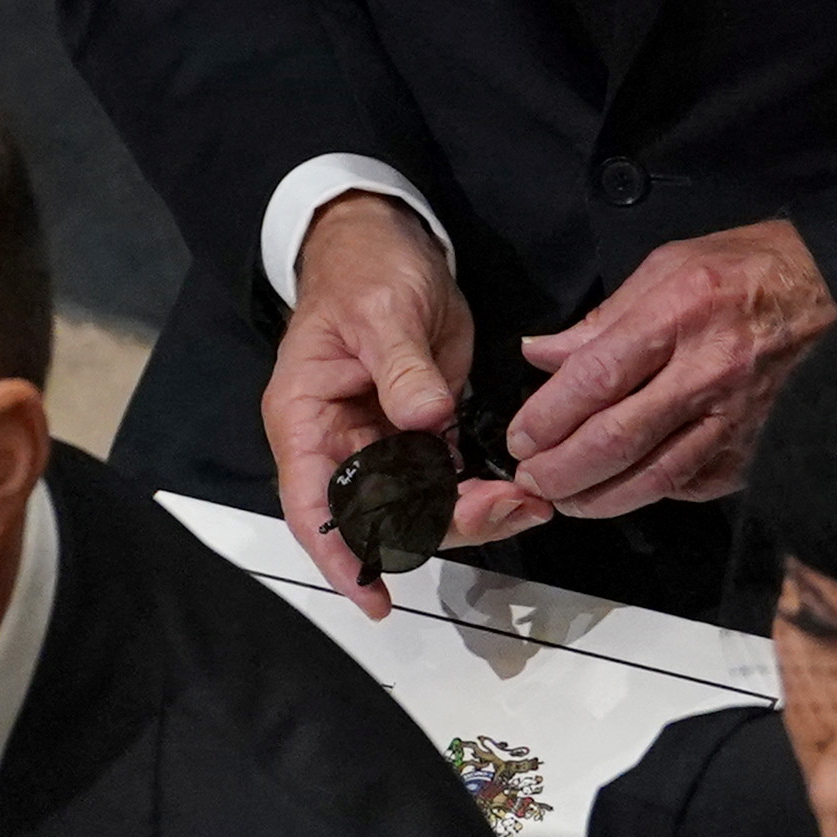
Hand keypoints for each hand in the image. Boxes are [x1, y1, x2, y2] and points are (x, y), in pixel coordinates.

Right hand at [268, 192, 531, 618]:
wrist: (390, 242)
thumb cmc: (364, 272)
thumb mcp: (381, 312)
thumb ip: (401, 368)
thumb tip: (425, 419)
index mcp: (306, 420)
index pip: (312, 505)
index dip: (339, 556)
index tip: (375, 594)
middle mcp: (340, 443)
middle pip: (380, 514)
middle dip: (442, 525)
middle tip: (509, 507)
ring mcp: (384, 440)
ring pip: (421, 503)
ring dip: (472, 511)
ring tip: (529, 500)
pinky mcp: (423, 429)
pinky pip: (447, 477)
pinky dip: (481, 489)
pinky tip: (521, 487)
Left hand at [502, 218, 836, 518]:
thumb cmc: (751, 268)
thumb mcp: (670, 264)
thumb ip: (603, 319)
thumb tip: (542, 354)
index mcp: (681, 314)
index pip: (597, 379)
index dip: (549, 416)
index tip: (521, 435)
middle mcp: (709, 371)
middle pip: (616, 441)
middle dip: (560, 469)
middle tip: (532, 476)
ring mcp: (736, 418)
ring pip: (652, 479)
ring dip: (597, 497)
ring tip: (566, 497)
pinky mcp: (756, 449)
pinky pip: (693, 486)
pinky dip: (652, 493)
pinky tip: (628, 487)